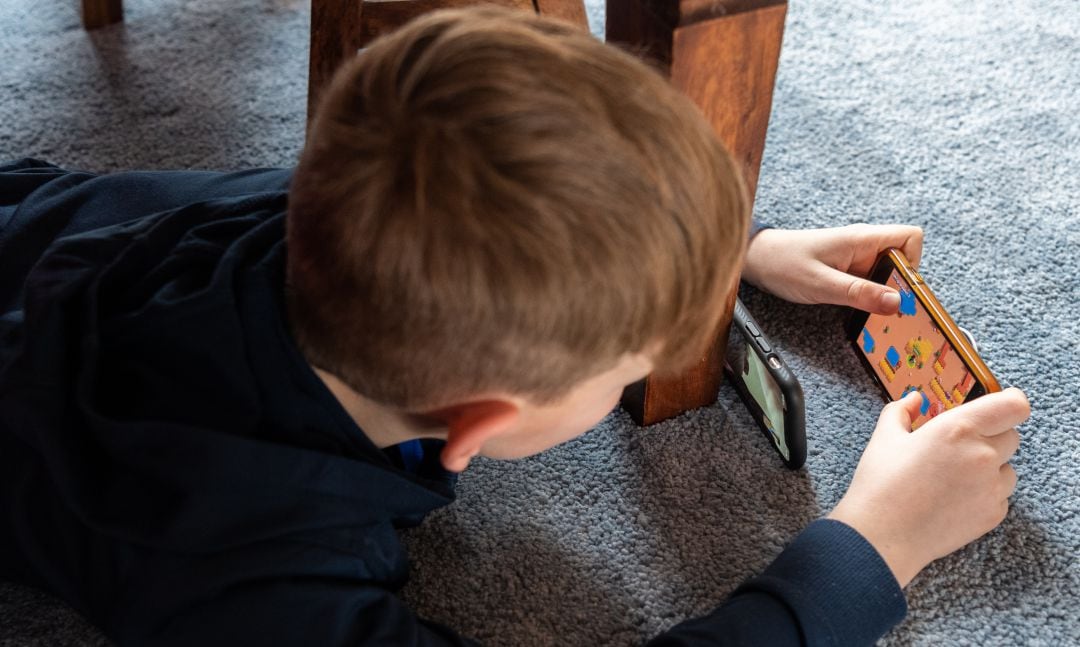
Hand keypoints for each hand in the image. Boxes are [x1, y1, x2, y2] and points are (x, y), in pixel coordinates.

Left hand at [741, 224, 923, 314]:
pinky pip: (868, 283)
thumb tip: (896, 302)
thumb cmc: (782, 263)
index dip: (914, 264)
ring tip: (872, 315)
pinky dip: (868, 298)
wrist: (755, 259)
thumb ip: (859, 293)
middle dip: (900, 287)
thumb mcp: (822, 284)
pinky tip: (858, 312)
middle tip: (889, 312)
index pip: (910, 238)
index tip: (903, 290)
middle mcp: (863, 246)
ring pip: (886, 275)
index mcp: (862, 239)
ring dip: (883, 295)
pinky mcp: (845, 271)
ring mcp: (855, 259)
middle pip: (902, 261)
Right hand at [828, 388, 1028, 587]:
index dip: (1010, 402)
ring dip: (991, 468)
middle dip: (991, 437)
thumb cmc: (881, 483)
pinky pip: (1000, 495)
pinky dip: (984, 494)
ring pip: (1008, 468)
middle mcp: (982, 455)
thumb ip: (901, 411)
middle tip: (960, 447)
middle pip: (1012, 436)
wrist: (882, 535)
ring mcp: (991, 487)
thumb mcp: (885, 437)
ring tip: (955, 477)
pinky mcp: (993, 514)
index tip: (999, 405)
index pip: (1013, 405)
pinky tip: (953, 499)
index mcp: (958, 428)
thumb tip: (915, 399)